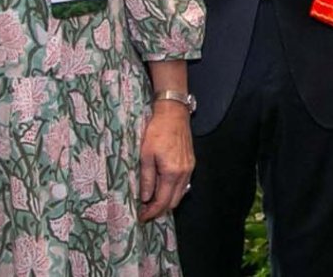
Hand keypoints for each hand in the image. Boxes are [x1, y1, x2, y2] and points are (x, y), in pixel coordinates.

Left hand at [137, 104, 194, 221]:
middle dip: (160, 210)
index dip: (151, 212)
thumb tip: (146, 197)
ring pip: (180, 194)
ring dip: (167, 201)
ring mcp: (190, 168)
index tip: (142, 218)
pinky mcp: (191, 163)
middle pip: (174, 202)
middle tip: (145, 212)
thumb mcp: (146, 155)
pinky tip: (163, 188)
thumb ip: (147, 178)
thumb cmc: (157, 132)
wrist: (174, 114)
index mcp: (172, 172)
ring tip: (152, 202)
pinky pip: (184, 184)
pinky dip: (173, 191)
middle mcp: (184, 173)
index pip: (162, 201)